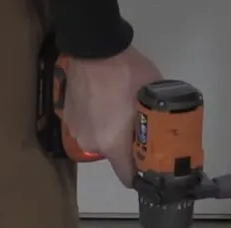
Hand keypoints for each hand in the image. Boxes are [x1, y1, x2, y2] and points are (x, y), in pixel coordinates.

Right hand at [63, 46, 162, 186]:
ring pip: (100, 139)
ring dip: (111, 132)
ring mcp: (76, 129)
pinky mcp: (68, 115)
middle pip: (114, 155)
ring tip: (120, 111)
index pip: (126, 176)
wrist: (95, 47)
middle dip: (127, 147)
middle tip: (139, 129)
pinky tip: (105, 102)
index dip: (140, 175)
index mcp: (113, 144)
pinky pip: (88, 125)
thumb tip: (162, 136)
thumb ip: (155, 123)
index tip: (149, 168)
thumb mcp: (153, 100)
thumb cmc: (128, 74)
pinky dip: (97, 119)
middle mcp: (91, 143)